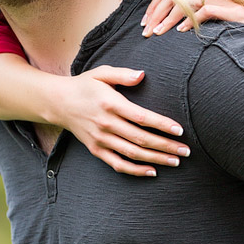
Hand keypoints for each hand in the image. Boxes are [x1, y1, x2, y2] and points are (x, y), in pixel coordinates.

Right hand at [55, 65, 189, 177]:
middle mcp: (106, 123)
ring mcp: (100, 139)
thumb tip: (143, 75)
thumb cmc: (84, 85)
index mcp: (110, 103)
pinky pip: (117, 164)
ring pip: (132, 153)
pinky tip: (152, 171)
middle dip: (166, 146)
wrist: (58, 102)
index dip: (162, 125)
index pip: (141, 117)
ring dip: (156, 159)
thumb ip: (123, 74)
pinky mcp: (96, 149)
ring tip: (175, 161)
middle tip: (186, 151)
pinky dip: (135, 170)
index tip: (179, 130)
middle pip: (140, 139)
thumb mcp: (102, 73)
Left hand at [141, 0, 243, 52]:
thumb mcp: (224, 20)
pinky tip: (181, 32)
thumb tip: (180, 28)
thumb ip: (205, 18)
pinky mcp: (234, 10)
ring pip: (186, 1)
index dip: (156, 4)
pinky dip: (191, 20)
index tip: (145, 22)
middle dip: (156, 12)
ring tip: (156, 33)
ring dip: (168, 18)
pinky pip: (206, 10)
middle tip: (144, 31)